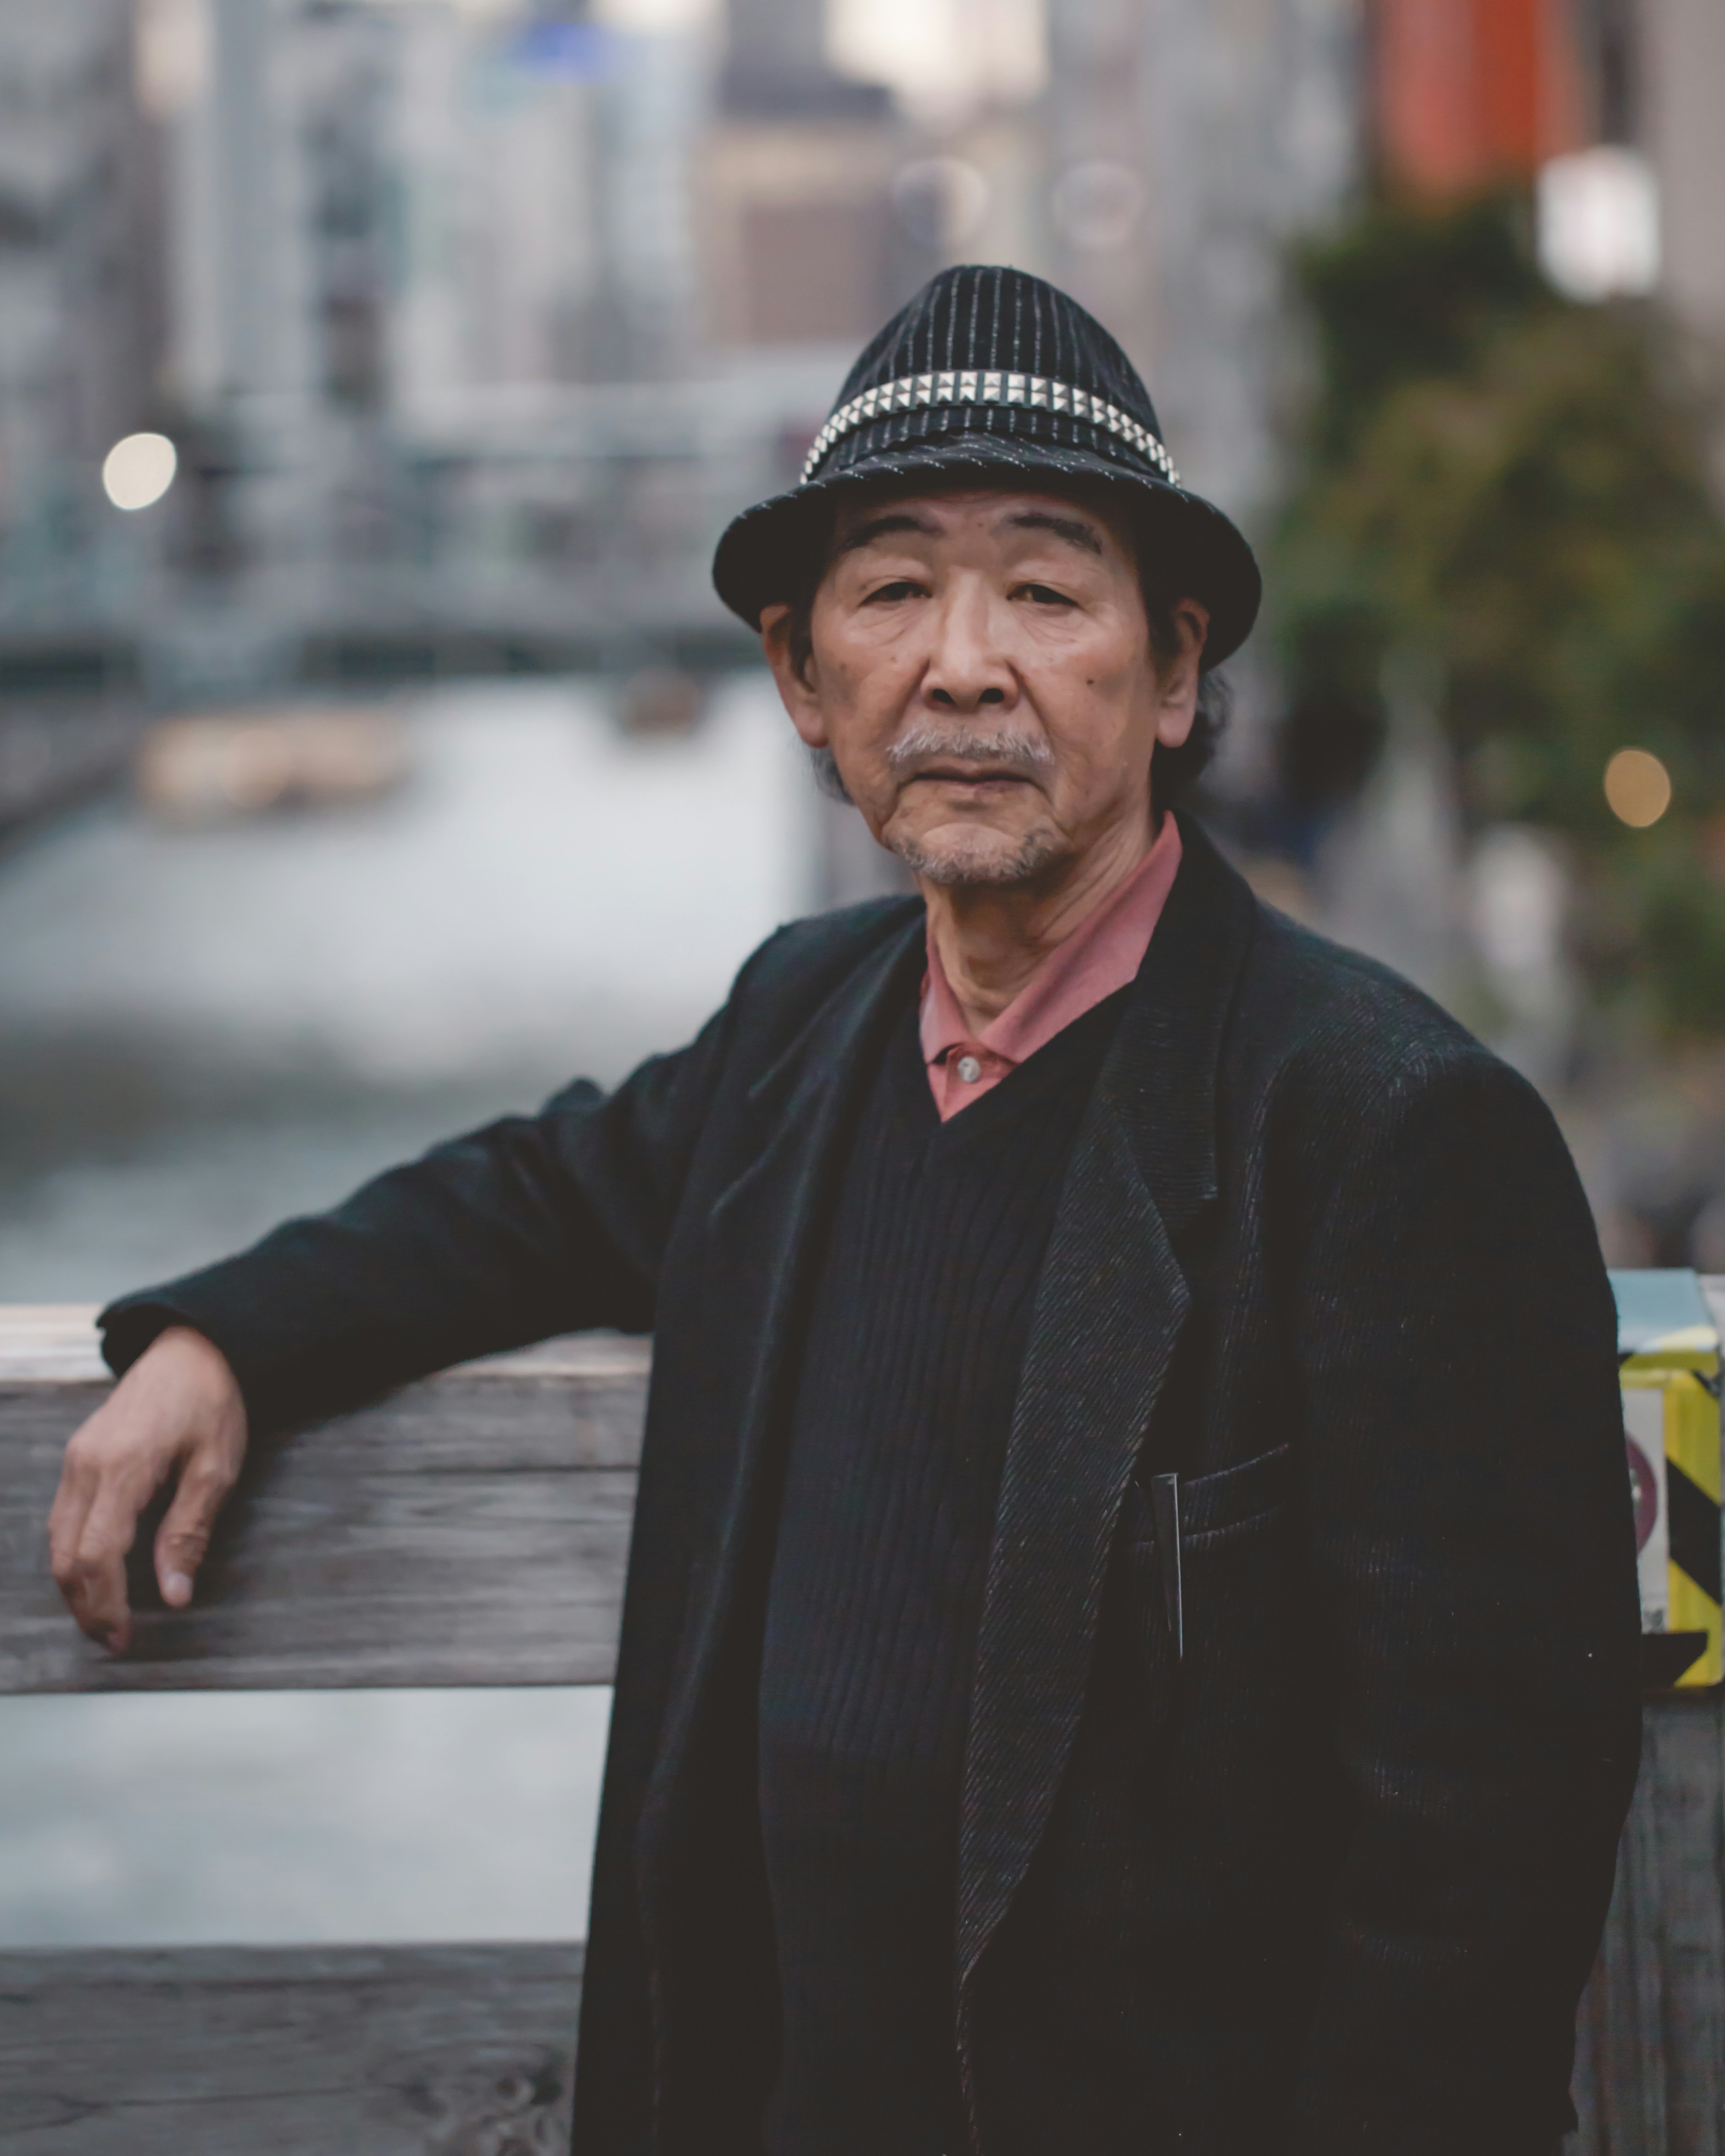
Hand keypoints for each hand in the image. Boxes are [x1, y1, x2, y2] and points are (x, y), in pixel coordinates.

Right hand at [48, 1326, 247, 1651]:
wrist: (190, 1348)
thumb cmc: (210, 1402)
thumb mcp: (217, 1467)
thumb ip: (189, 1531)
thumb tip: (174, 1594)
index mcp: (122, 1467)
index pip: (97, 1554)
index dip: (106, 1604)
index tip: (125, 1637)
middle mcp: (86, 1465)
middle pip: (66, 1555)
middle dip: (86, 1605)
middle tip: (114, 1640)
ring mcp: (76, 1460)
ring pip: (57, 1540)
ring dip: (76, 1585)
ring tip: (106, 1618)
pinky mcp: (78, 1458)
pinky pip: (63, 1518)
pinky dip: (74, 1555)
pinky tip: (98, 1575)